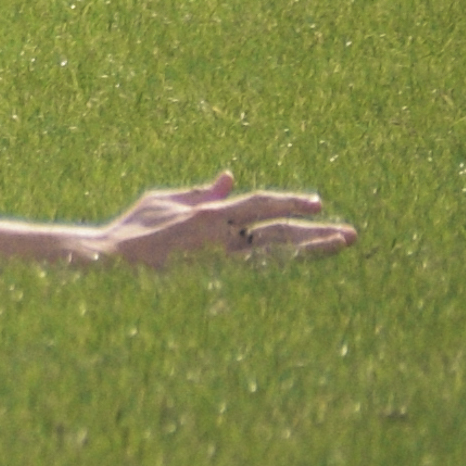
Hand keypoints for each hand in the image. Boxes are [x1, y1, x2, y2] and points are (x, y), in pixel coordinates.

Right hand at [89, 172, 356, 265]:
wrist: (114, 264)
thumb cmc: (136, 229)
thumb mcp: (166, 201)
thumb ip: (203, 192)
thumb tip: (230, 177)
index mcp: (211, 214)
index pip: (263, 204)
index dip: (292, 202)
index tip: (319, 204)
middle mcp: (224, 239)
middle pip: (282, 235)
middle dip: (318, 234)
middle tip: (350, 235)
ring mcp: (224, 267)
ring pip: (280, 260)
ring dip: (312, 255)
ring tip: (338, 249)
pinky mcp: (219, 287)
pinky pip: (262, 280)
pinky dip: (286, 275)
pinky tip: (305, 274)